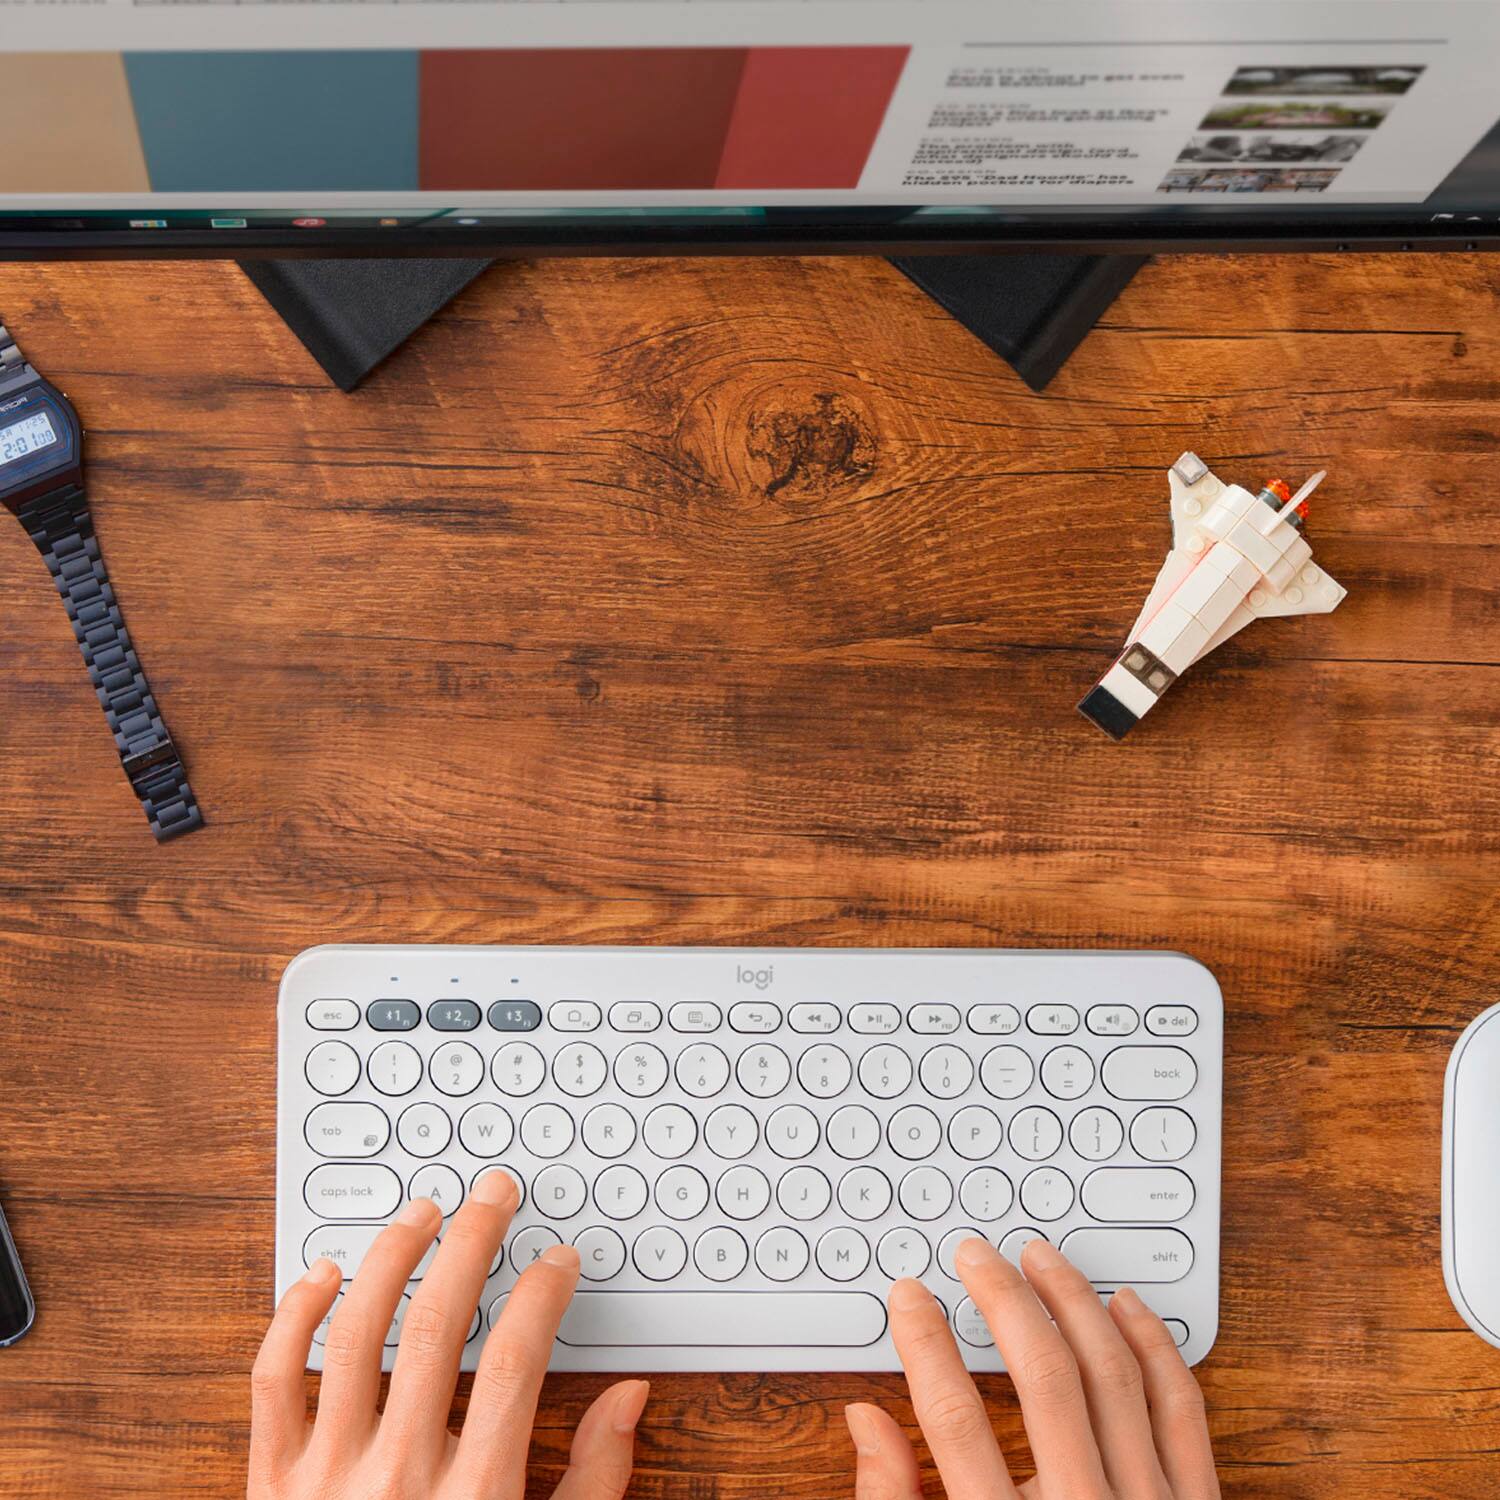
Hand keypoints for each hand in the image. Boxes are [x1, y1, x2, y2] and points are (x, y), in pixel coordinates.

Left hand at [249, 1173, 648, 1499]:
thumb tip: (630, 1397)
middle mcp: (398, 1480)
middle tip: (493, 1193)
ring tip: (422, 1212)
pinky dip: (294, 1316)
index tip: (558, 1260)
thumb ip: (594, 1483)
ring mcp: (325, 1481)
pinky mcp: (268, 1487)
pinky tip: (325, 1275)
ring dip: (392, 1258)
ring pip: (355, 1334)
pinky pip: (274, 1381)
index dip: (544, 1294)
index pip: (519, 1362)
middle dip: (474, 1242)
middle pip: (440, 1326)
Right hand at [845, 1237, 1217, 1498]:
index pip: (954, 1418)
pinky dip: (1154, 1347)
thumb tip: (863, 1422)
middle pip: (1041, 1376)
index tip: (908, 1295)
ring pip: (1112, 1375)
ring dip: (1072, 1301)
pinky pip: (1180, 1408)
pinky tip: (1123, 1306)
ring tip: (1039, 1256)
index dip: (925, 1344)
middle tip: (974, 1254)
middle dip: (1001, 1298)